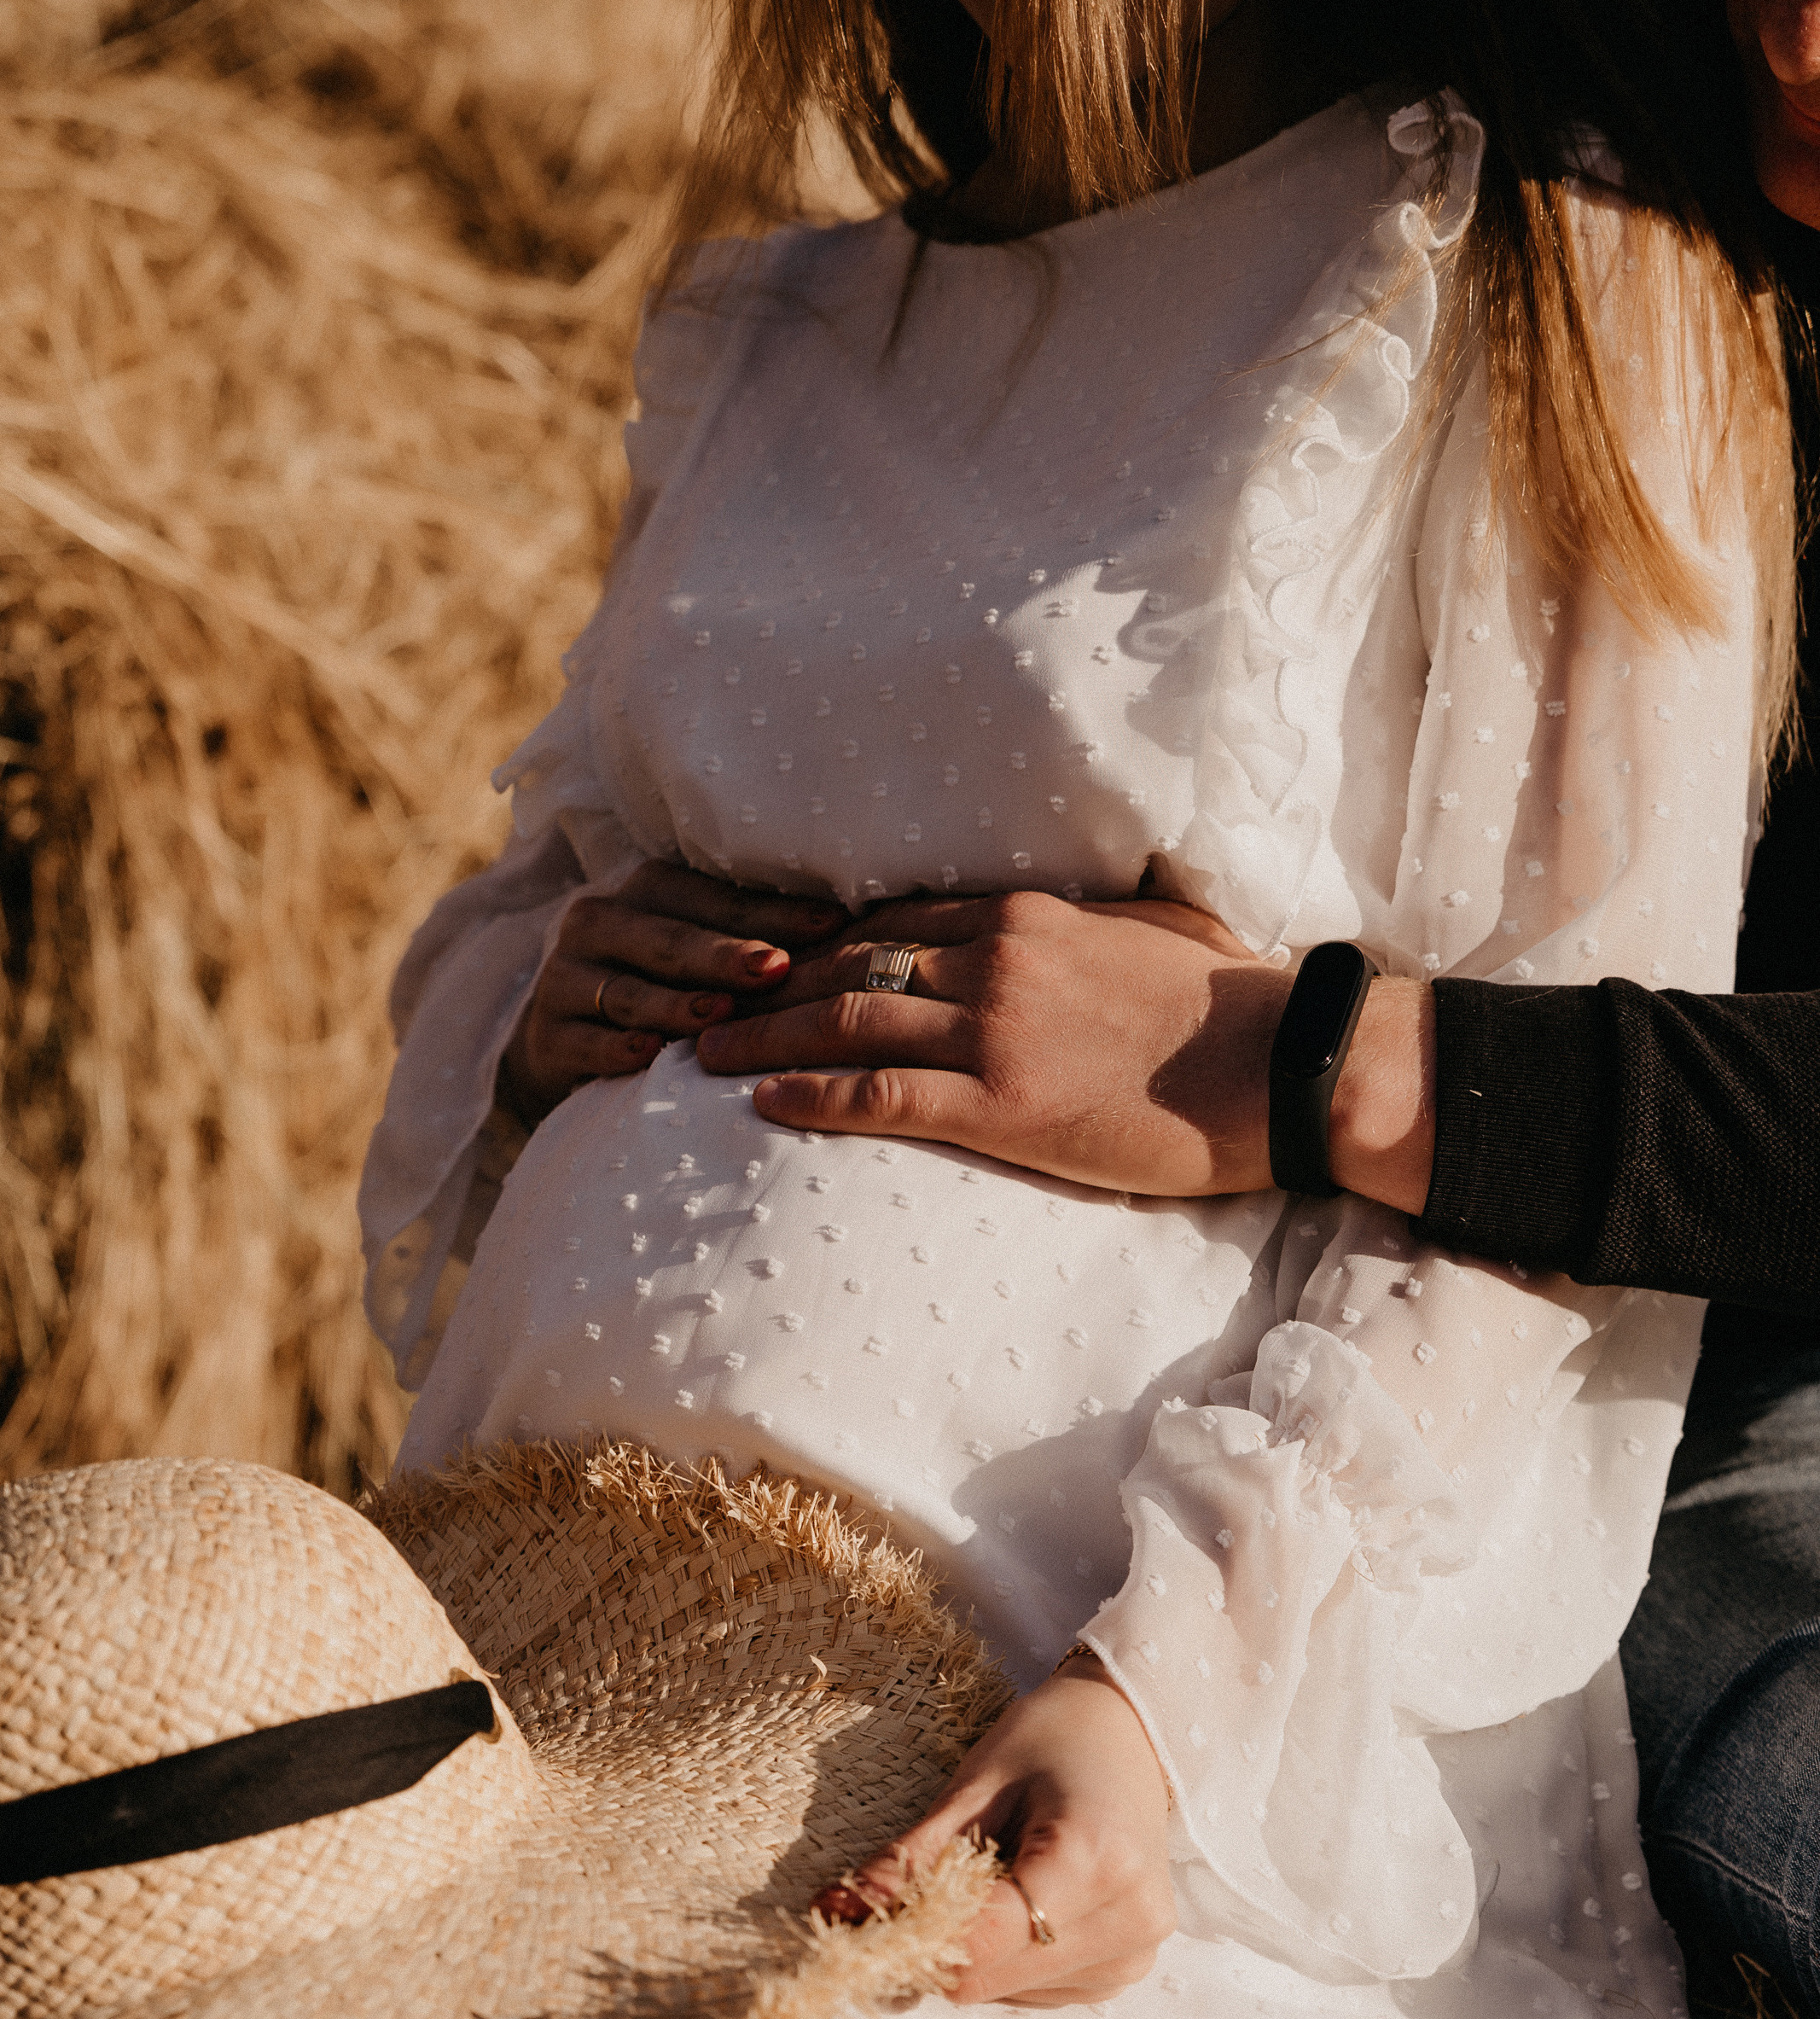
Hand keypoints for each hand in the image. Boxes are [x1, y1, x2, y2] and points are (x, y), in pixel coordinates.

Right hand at [498, 860, 844, 1126]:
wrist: (562, 1043)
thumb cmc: (661, 992)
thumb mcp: (699, 956)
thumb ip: (758, 938)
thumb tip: (855, 929)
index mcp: (647, 890)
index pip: (715, 898)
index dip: (773, 913)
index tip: (833, 925)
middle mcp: (600, 922)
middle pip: (669, 939)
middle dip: (724, 955)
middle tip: (775, 968)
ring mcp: (566, 978)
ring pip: (628, 991)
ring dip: (675, 1004)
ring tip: (720, 1015)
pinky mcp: (546, 1035)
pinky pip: (584, 1042)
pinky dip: (616, 1049)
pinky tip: (648, 1056)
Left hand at [696, 887, 1288, 1196]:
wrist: (1281, 1066)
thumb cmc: (1233, 1005)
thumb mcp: (1156, 934)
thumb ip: (1094, 925)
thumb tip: (1078, 925)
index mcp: (1028, 916)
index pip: (896, 918)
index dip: (822, 941)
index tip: (772, 959)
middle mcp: (997, 959)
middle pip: (849, 962)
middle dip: (769, 983)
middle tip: (705, 999)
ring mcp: (995, 1030)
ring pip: (845, 1022)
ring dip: (762, 1036)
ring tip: (701, 1051)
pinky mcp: (1003, 1103)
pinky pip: (879, 1094)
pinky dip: (811, 1094)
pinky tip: (762, 1100)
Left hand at [817, 1661, 1175, 2006]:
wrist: (1131, 1733)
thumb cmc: (1053, 1740)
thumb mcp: (974, 1785)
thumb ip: (910, 1860)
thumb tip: (834, 1913)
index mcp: (1096, 1861)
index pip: (979, 1940)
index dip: (905, 1934)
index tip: (851, 1912)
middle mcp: (1127, 1920)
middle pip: (984, 1977)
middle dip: (931, 1941)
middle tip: (913, 1883)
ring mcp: (1133, 1953)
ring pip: (1001, 1991)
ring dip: (970, 1949)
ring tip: (992, 1872)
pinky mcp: (1126, 1970)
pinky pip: (1030, 1989)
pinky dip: (1004, 1955)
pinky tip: (1020, 1898)